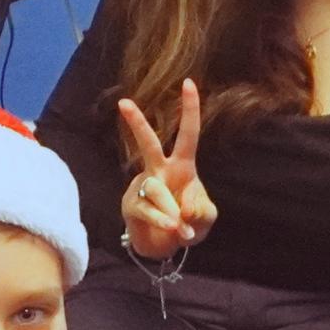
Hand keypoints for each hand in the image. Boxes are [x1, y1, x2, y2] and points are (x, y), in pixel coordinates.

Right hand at [114, 82, 215, 258]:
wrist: (164, 246)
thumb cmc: (188, 223)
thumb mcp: (205, 218)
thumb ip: (203, 211)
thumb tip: (185, 209)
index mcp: (182, 167)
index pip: (187, 134)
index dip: (190, 110)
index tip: (188, 83)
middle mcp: (159, 171)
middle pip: (148, 144)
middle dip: (137, 124)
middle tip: (123, 103)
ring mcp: (143, 187)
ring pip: (156, 189)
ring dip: (174, 213)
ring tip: (181, 228)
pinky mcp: (131, 206)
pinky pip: (149, 210)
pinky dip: (164, 222)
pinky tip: (173, 230)